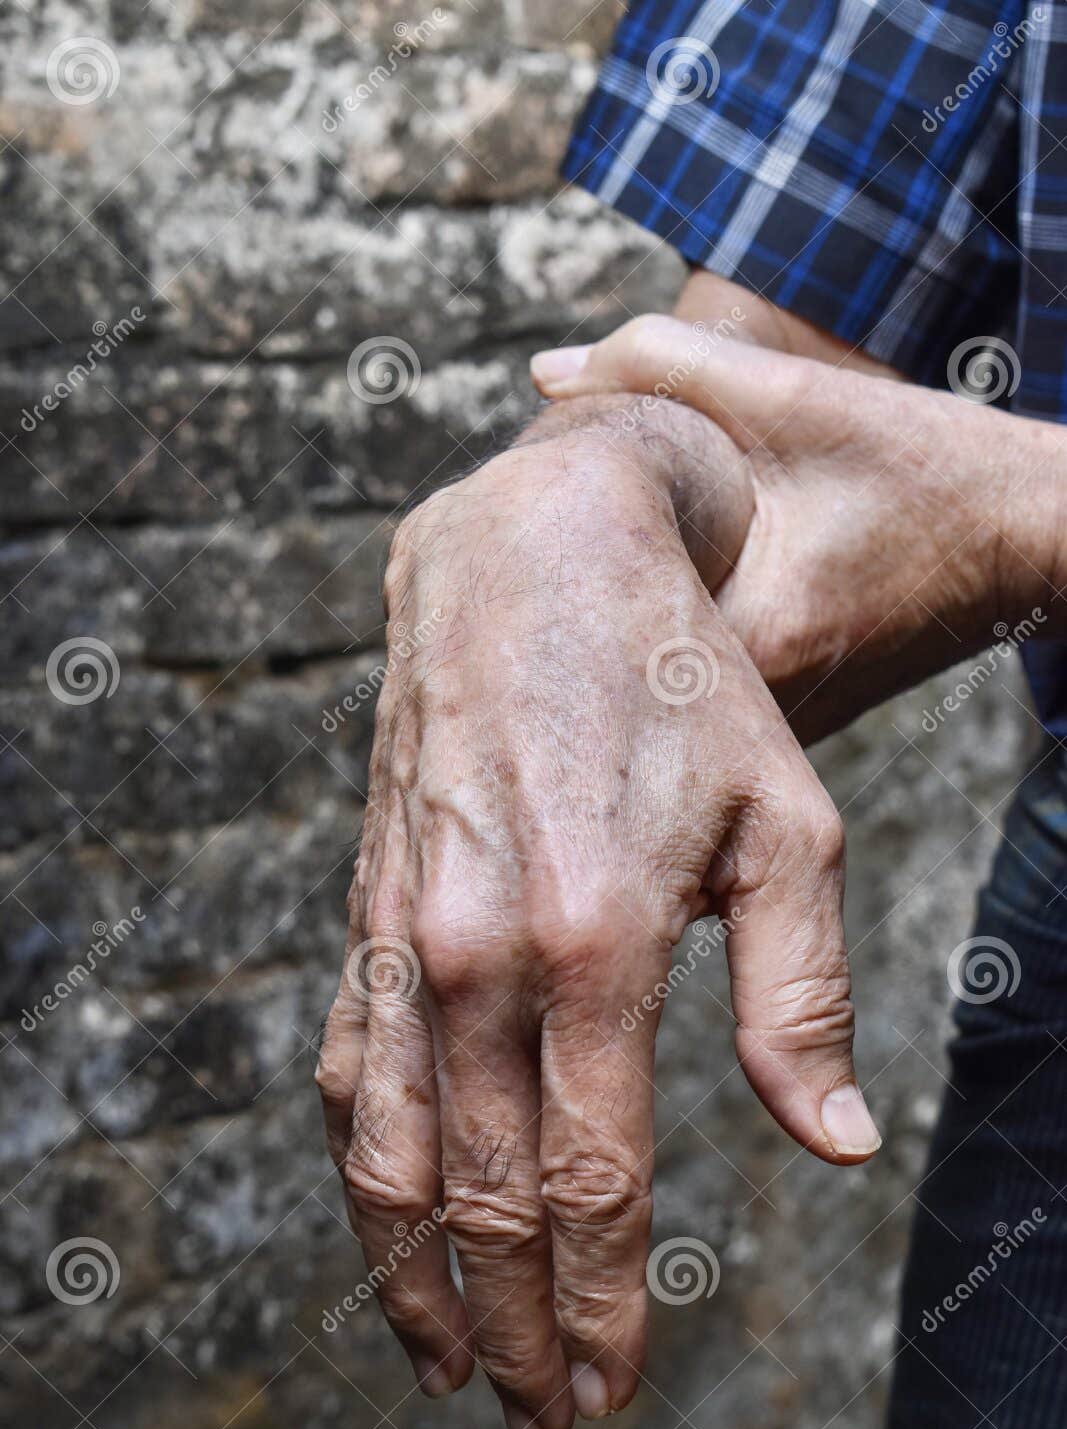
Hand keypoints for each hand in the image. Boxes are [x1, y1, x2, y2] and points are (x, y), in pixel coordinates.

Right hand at [316, 410, 879, 1428]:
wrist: (530, 562)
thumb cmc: (681, 690)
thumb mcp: (785, 828)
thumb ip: (799, 1001)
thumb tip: (836, 1149)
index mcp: (598, 942)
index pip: (591, 1179)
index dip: (608, 1301)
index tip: (620, 1386)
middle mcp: (478, 955)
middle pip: (483, 1198)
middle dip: (520, 1327)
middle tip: (548, 1419)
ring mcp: (404, 938)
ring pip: (387, 1158)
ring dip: (415, 1282)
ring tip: (454, 1369)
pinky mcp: (366, 916)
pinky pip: (346, 1076)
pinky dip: (362, 1178)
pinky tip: (390, 1233)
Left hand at [531, 317, 1066, 742]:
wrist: (1026, 538)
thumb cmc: (933, 469)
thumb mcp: (797, 395)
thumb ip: (663, 366)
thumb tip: (543, 373)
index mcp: (758, 639)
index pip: (599, 636)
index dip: (538, 580)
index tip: (502, 534)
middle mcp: (762, 714)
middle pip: (611, 681)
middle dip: (559, 614)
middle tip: (508, 554)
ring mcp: (776, 731)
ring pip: (650, 699)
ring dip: (605, 638)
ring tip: (560, 574)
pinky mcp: (786, 724)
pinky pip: (689, 701)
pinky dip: (655, 648)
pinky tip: (633, 597)